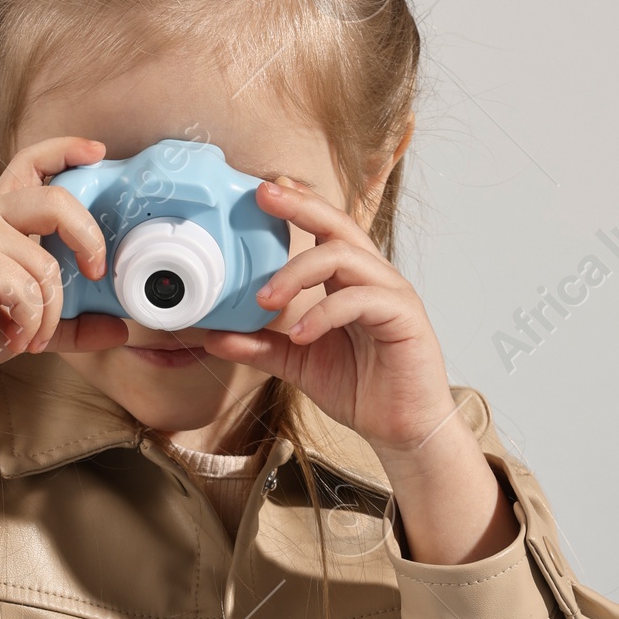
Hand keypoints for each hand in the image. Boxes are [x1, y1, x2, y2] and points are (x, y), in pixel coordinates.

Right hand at [0, 137, 127, 456]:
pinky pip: (27, 292)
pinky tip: (13, 338)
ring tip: (32, 335)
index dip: (66, 150)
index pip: (30, 163)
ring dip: (49, 313)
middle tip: (96, 273)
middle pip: (56, 201)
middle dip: (88, 238)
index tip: (97, 152)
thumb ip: (73, 320)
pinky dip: (30, 324)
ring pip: (46, 266)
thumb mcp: (31, 318)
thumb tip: (120, 328)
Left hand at [196, 177, 452, 457]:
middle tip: (263, 196)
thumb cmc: (361, 388)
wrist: (402, 427)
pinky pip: (361, 299)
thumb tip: (214, 337)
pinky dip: (325, 313)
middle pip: (337, 224)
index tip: (261, 191)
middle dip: (299, 206)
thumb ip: (261, 346)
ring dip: (299, 273)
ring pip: (345, 256)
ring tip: (266, 299)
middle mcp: (371, 277)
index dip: (296, 205)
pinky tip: (302, 335)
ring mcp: (391, 293)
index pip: (323, 230)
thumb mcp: (299, 363)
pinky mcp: (404, 316)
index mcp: (348, 280)